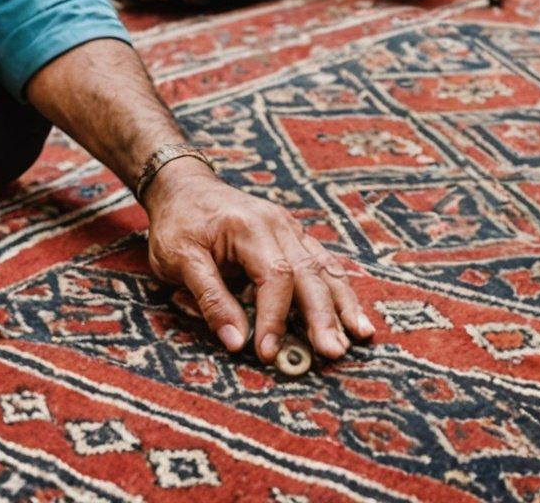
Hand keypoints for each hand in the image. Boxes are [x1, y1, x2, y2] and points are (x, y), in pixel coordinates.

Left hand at [142, 160, 374, 361]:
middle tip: (333, 352)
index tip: (269, 352)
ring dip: (342, 304)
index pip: (274, 277)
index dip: (274, 318)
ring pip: (324, 268)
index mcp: (249, 227)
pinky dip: (340, 290)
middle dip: (323, 316)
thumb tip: (236, 341)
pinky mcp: (294, 238)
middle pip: (309, 273)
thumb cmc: (178, 223)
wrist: (184, 187)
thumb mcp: (179, 259)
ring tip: (361, 334)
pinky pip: (323, 264)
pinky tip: (354, 315)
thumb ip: (208, 298)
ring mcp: (290, 230)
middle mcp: (278, 225)